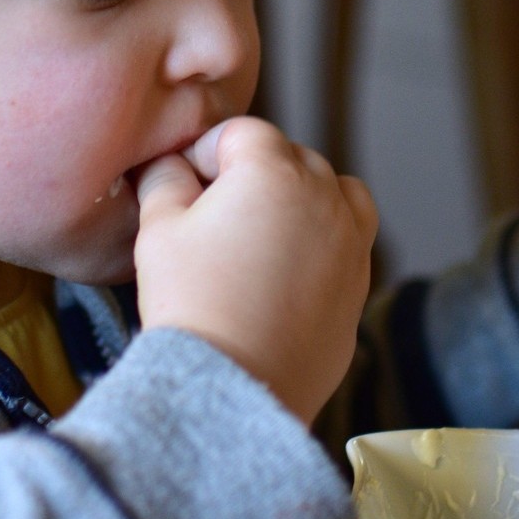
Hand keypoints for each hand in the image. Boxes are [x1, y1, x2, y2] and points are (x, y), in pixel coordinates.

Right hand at [134, 117, 378, 423]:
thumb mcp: (158, 231)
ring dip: (303, 197)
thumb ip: (165, 180)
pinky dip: (325, 240)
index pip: (242, 133)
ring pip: (335, 192)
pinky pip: (349, 241)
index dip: (207, 151)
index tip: (185, 181)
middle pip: (291, 157)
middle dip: (255, 172)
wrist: (237, 385)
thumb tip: (172, 165)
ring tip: (265, 232)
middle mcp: (323, 196)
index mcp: (272, 171)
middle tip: (215, 212)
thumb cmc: (192, 303)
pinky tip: (287, 271)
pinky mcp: (360, 284)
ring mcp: (351, 241)